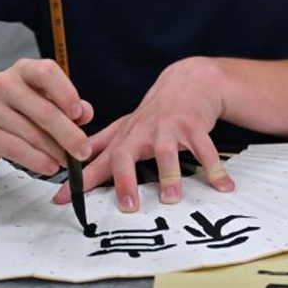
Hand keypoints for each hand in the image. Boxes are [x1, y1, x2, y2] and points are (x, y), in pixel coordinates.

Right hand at [0, 58, 92, 175]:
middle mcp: (3, 83)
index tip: (79, 114)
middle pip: (43, 110)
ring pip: (31, 133)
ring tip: (66, 160)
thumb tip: (86, 113)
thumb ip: (66, 104)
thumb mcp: (41, 98)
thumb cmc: (12, 108)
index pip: (46, 72)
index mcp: (23, 70)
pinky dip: (37, 160)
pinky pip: (15, 149)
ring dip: (54, 151)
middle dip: (69, 134)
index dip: (66, 93)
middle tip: (83, 150)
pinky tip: (49, 166)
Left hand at [53, 57, 235, 212]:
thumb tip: (67, 160)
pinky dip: (214, 169)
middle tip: (128, 206)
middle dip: (125, 179)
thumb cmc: (155, 111)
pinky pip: (205, 149)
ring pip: (167, 152)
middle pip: (127, 153)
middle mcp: (144, 132)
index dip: (81, 180)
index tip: (63, 200)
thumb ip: (100, 145)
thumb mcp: (126, 125)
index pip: (98, 160)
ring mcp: (170, 128)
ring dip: (170, 175)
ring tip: (171, 199)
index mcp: (126, 137)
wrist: (189, 81)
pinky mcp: (195, 126)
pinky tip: (223, 186)